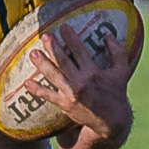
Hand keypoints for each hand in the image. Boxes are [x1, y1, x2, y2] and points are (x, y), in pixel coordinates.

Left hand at [25, 23, 133, 148]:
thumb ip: (118, 52)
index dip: (71, 38)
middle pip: (63, 62)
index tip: (63, 27)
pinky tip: (27, 83)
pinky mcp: (64, 104)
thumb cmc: (116, 93)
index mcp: (93, 73)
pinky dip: (37, 90)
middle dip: (53, 48)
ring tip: (33, 53)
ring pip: (54, 76)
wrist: (110, 121)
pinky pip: (48, 96)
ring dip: (42, 64)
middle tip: (45, 36)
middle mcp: (81, 82)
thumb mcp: (122, 72)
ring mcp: (71, 94)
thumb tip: (109, 36)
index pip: (80, 51)